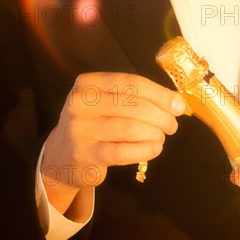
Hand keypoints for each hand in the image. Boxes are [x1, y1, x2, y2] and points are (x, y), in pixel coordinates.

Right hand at [41, 72, 185, 216]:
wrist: (61, 155)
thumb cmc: (96, 123)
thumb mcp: (107, 102)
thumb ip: (137, 98)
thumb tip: (177, 103)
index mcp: (89, 83)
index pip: (133, 83)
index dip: (161, 94)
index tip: (178, 106)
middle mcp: (80, 103)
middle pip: (134, 106)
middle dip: (161, 116)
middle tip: (172, 125)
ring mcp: (79, 129)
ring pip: (130, 129)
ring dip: (155, 134)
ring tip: (161, 137)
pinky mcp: (83, 155)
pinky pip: (122, 152)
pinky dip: (145, 150)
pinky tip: (154, 149)